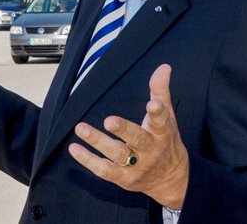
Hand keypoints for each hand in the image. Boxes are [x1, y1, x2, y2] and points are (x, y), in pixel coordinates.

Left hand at [67, 64, 188, 209]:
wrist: (171, 179)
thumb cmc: (165, 141)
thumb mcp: (167, 117)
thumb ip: (160, 91)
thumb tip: (163, 67)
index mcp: (162, 133)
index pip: (162, 121)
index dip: (158, 112)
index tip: (152, 104)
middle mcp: (150, 150)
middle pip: (138, 139)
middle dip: (124, 130)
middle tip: (109, 121)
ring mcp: (137, 166)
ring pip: (117, 154)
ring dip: (98, 141)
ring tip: (81, 128)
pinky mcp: (124, 178)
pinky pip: (104, 170)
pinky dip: (88, 160)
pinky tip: (75, 148)